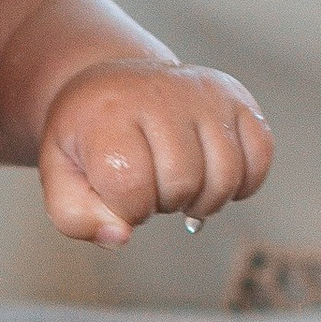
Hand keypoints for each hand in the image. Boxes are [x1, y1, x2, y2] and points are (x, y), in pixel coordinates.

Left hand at [39, 64, 273, 247]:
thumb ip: (77, 217)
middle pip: (184, 182)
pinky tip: (214, 177)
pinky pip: (261, 155)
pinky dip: (243, 182)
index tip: (120, 195)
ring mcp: (203, 92)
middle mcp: (160, 94)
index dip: (129, 209)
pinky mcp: (236, 97)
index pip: (133, 186)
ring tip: (181, 186)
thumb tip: (122, 236)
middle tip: (152, 187)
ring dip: (205, 199)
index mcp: (108, 114)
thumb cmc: (89, 138)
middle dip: (166, 202)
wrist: (114, 85)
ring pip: (227, 174)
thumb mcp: (59, 174)